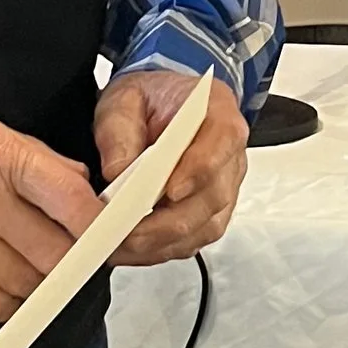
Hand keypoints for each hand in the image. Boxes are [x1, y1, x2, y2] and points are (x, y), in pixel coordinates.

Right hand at [0, 107, 101, 322]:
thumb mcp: (3, 136)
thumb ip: (49, 166)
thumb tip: (87, 194)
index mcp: (7, 161)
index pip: (72, 202)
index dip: (99, 227)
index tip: (108, 236)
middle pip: (55, 254)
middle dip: (74, 260)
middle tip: (76, 255)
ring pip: (28, 284)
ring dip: (42, 281)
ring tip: (36, 263)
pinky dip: (11, 302)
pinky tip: (11, 283)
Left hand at [95, 68, 249, 265]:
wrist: (162, 105)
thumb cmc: (151, 99)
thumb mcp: (124, 99)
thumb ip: (119, 131)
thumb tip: (117, 173)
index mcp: (218, 112)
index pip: (220, 145)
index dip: (196, 172)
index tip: (167, 191)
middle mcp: (230, 154)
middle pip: (212, 197)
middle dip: (165, 222)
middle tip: (125, 231)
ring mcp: (225, 187)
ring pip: (204, 227)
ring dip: (161, 242)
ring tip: (120, 245)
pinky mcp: (211, 213)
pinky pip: (194, 240)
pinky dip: (161, 249)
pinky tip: (133, 248)